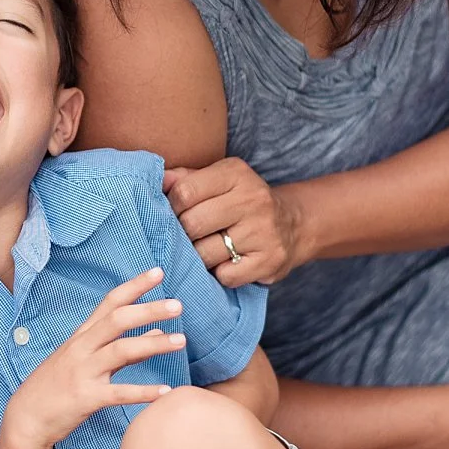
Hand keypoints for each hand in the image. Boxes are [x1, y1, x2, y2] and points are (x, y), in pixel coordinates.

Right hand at [5, 268, 183, 447]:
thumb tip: (157, 332)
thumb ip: (123, 346)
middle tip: (178, 304)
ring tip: (181, 341)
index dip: (134, 286)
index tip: (158, 272)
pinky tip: (166, 393)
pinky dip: (143, 392)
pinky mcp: (86, 399)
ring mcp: (83, 372)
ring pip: (121, 351)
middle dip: (148, 310)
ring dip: (153, 345)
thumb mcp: (85, 360)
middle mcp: (82, 348)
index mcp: (83, 335)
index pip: (110, 302)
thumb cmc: (57, 385)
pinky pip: (119, 393)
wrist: (25, 418)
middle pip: (118, 320)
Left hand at [164, 158, 302, 286]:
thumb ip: (185, 179)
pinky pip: (225, 275)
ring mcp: (263, 230)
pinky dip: (220, 273)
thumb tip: (156, 181)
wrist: (292, 224)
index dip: (171, 207)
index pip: (185, 192)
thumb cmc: (241, 201)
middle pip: (192, 223)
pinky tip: (228, 262)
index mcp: (235, 173)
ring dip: (200, 256)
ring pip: (205, 253)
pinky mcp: (269, 260)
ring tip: (208, 249)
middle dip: (183, 234)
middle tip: (189, 236)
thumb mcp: (218, 180)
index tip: (175, 214)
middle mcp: (253, 198)